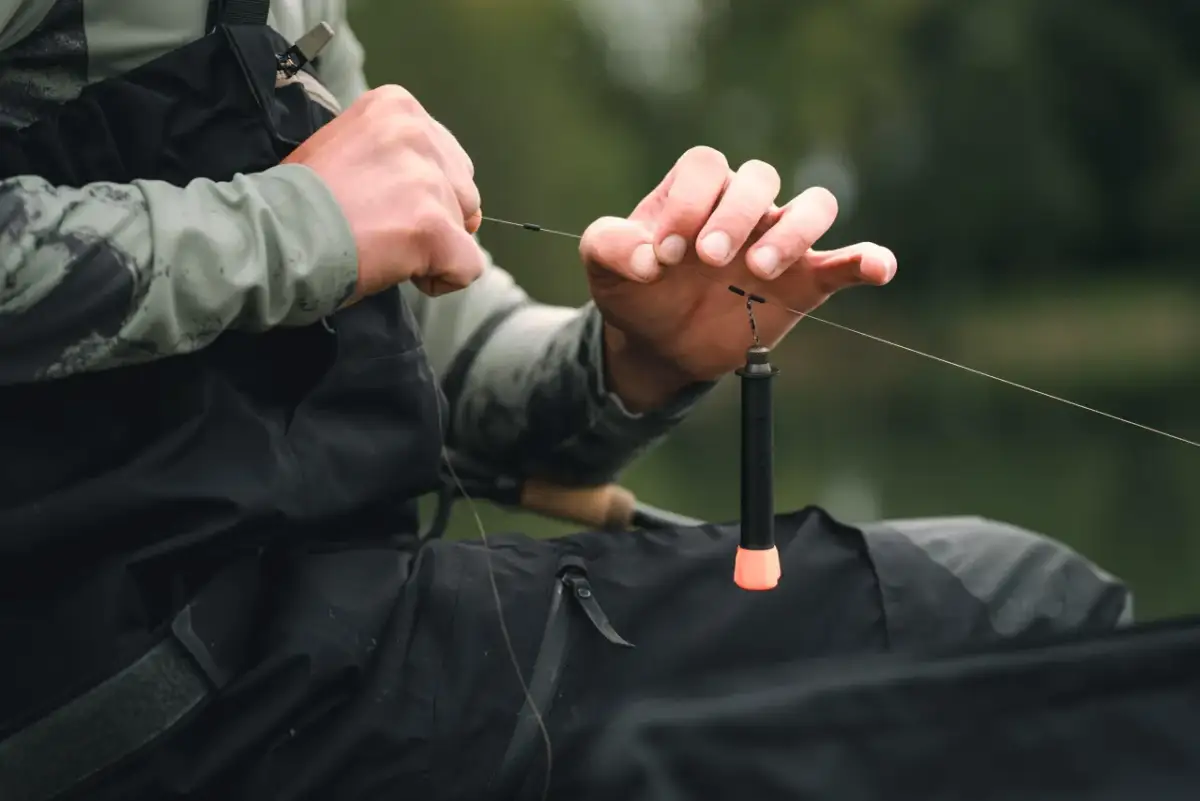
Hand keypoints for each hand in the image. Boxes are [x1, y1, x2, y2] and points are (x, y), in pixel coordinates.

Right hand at [284, 85, 484, 299]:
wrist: (270, 234)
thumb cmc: (298, 201)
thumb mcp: (346, 148)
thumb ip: (396, 157)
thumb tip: (451, 194)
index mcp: (397, 106)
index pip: (444, 156)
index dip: (420, 192)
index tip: (378, 204)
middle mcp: (418, 133)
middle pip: (462, 190)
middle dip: (432, 217)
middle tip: (379, 229)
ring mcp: (428, 180)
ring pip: (465, 227)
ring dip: (433, 247)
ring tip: (383, 247)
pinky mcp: (434, 226)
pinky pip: (469, 265)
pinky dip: (444, 279)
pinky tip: (404, 272)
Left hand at [581, 146, 895, 409]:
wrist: (657, 339)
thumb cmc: (634, 288)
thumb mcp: (602, 264)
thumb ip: (609, 245)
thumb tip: (644, 257)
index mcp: (695, 190)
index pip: (705, 167)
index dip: (688, 202)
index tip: (664, 252)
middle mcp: (742, 206)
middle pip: (760, 178)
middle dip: (735, 214)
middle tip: (708, 260)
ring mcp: (777, 241)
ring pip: (813, 205)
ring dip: (793, 231)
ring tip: (759, 270)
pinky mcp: (803, 282)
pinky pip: (845, 262)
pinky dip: (867, 260)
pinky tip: (878, 267)